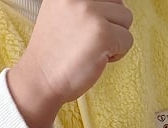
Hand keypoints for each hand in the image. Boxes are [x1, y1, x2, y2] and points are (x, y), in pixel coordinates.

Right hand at [7, 0, 133, 127]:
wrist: (39, 80)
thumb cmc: (54, 52)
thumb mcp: (61, 11)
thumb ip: (82, 2)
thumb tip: (111, 2)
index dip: (103, 13)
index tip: (88, 29)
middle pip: (119, 3)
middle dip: (111, 24)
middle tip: (89, 42)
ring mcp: (91, 13)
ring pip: (126, 20)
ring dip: (115, 38)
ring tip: (92, 49)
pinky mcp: (103, 34)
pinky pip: (128, 40)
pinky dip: (117, 54)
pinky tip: (96, 59)